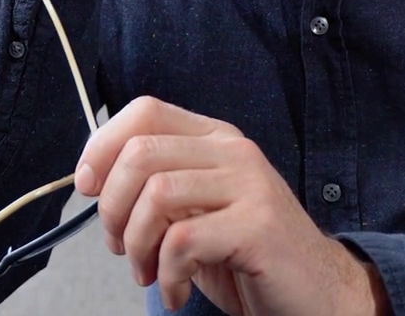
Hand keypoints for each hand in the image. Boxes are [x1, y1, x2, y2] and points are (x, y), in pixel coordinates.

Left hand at [76, 97, 389, 315]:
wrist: (317, 293)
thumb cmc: (249, 256)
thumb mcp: (197, 210)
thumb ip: (157, 187)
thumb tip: (92, 179)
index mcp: (216, 139)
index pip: (144, 111)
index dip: (102, 146)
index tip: (87, 187)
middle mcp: (234, 152)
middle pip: (141, 153)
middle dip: (112, 207)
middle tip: (121, 247)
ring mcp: (250, 185)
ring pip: (156, 195)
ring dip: (136, 245)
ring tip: (148, 273)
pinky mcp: (257, 226)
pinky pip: (183, 240)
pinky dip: (165, 274)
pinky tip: (175, 291)